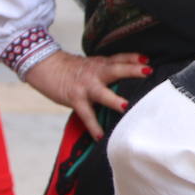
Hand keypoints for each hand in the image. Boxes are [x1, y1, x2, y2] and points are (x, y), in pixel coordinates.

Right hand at [23, 49, 149, 138]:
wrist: (46, 66)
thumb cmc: (74, 69)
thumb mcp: (94, 64)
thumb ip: (111, 70)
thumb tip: (133, 78)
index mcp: (102, 64)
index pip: (120, 58)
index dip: (134, 57)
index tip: (148, 59)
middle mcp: (96, 73)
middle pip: (116, 69)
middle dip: (132, 70)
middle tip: (148, 71)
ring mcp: (85, 86)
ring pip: (101, 92)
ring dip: (113, 99)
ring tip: (125, 106)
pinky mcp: (75, 98)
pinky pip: (86, 114)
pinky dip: (93, 126)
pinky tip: (100, 136)